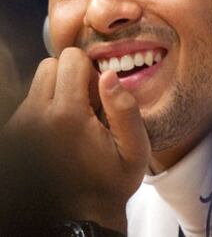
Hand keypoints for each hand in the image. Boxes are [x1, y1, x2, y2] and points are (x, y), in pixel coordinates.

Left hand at [5, 48, 149, 232]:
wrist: (80, 217)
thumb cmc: (111, 183)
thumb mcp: (134, 150)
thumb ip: (125, 109)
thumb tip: (108, 74)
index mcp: (66, 116)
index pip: (71, 58)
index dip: (90, 71)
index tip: (98, 97)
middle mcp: (36, 116)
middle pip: (51, 64)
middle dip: (71, 76)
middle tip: (86, 105)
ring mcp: (20, 125)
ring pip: (39, 80)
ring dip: (57, 90)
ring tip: (73, 118)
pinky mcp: (13, 132)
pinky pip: (31, 100)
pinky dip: (46, 107)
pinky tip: (60, 131)